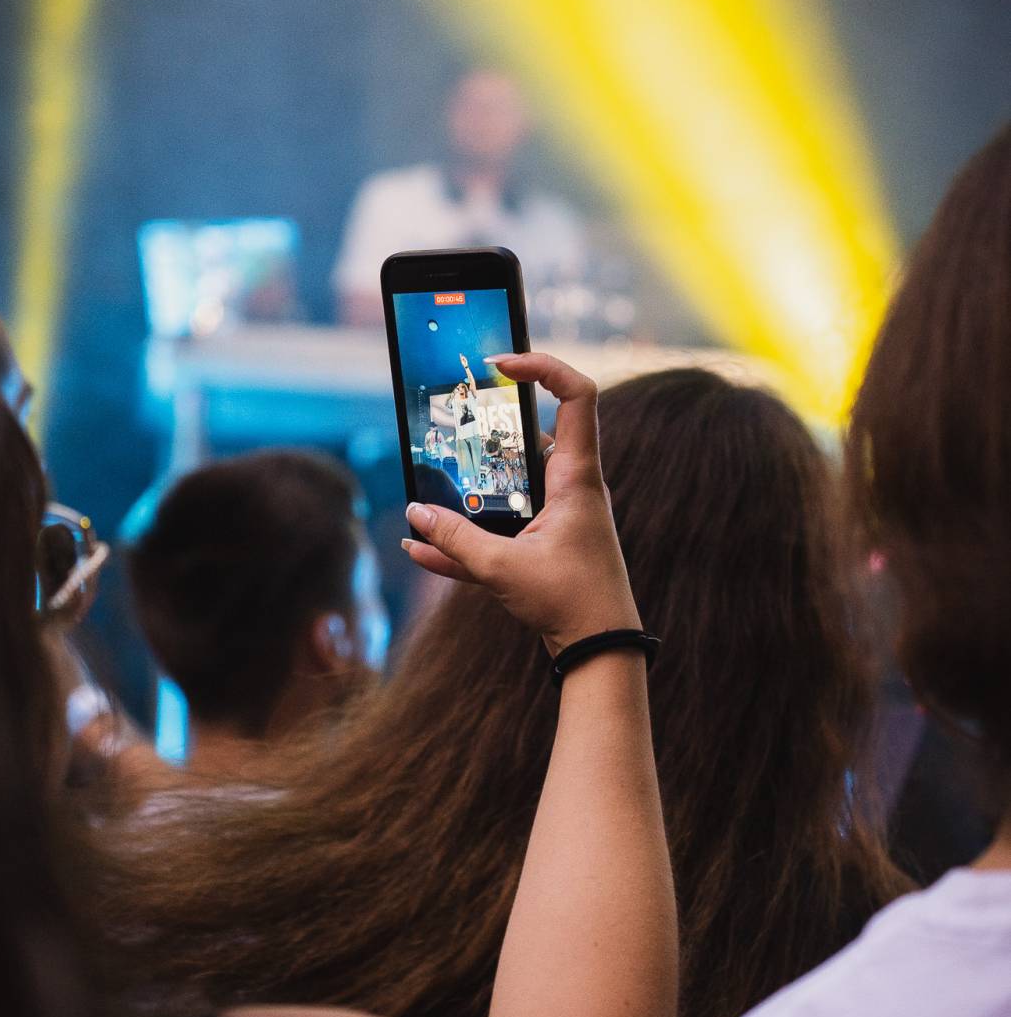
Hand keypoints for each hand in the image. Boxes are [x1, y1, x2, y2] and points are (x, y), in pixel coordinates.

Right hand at [402, 352, 638, 653]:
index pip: (576, 396)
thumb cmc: (571, 602)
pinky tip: (422, 549)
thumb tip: (415, 517)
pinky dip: (466, 536)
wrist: (602, 652)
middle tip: (455, 421)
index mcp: (576, 478)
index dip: (543, 367)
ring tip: (429, 489)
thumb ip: (455, 541)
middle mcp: (571, 488)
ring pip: (511, 484)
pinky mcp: (546, 545)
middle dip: (489, 430)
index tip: (502, 364)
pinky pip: (501, 528)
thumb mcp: (503, 569)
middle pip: (532, 437)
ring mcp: (559, 516)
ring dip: (471, 487)